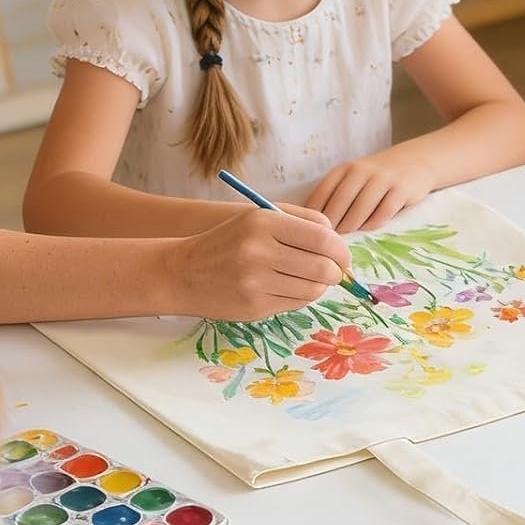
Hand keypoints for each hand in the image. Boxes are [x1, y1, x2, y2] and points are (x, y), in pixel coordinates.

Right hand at [173, 207, 350, 319]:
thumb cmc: (227, 242)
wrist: (183, 272)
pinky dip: (302, 297)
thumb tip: (337, 239)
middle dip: (336, 271)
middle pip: (323, 267)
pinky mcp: (254, 306)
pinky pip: (296, 304)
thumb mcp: (258, 218)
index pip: (322, 238)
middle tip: (334, 271)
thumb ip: (300, 220)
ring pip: (313, 289)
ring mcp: (256, 282)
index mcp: (263, 222)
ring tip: (310, 279)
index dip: (341, 249)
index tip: (342, 255)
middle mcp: (259, 251)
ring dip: (320, 286)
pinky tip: (290, 288)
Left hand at [304, 152, 434, 232]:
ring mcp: (382, 180)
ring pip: (360, 210)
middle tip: (325, 245)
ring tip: (344, 243)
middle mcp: (361, 171)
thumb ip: (334, 196)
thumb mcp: (353, 179)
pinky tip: (367, 231)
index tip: (310, 233)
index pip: (322, 193)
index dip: (314, 216)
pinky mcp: (401, 190)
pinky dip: (373, 225)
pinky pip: (383, 213)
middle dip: (331, 226)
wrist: (414, 162)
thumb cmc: (375, 178)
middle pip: (339, 203)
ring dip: (350, 227)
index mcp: (344, 170)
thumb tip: (310, 225)